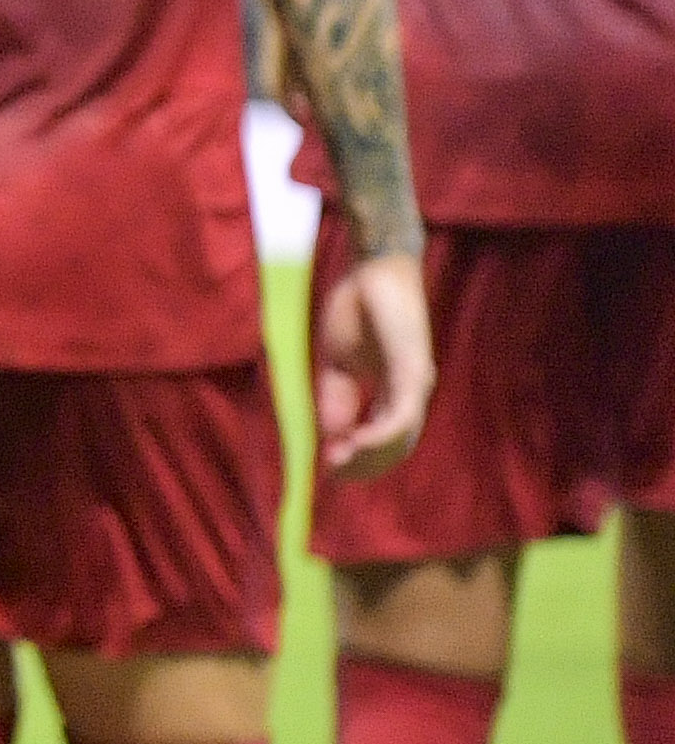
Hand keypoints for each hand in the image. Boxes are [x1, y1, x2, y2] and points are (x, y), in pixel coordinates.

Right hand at [315, 248, 435, 480]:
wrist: (372, 268)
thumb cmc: (356, 307)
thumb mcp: (337, 361)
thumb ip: (335, 397)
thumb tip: (329, 436)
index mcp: (393, 391)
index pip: (382, 437)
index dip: (357, 457)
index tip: (328, 470)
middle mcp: (410, 394)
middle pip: (394, 447)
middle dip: (363, 465)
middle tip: (333, 475)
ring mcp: (414, 386)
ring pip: (399, 439)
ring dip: (369, 457)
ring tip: (338, 463)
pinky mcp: (412, 373)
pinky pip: (399, 418)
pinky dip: (377, 436)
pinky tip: (352, 443)